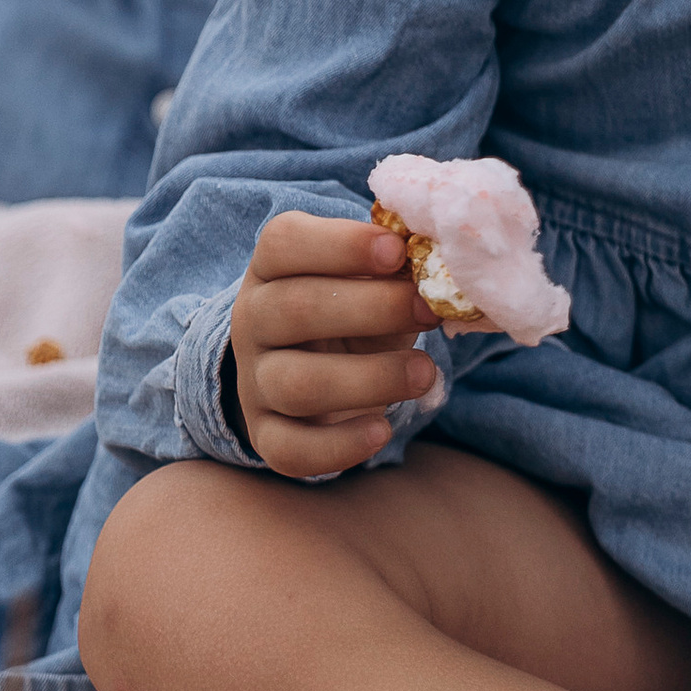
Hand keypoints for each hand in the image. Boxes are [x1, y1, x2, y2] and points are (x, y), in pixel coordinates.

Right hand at [229, 210, 438, 478]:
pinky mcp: (267, 435)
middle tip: (430, 310)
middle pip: (295, 309)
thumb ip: (394, 266)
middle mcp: (252, 319)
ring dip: (368, 379)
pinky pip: (290, 449)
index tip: (398, 250)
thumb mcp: (368, 279)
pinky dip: (339, 445)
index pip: (285, 241)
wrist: (316, 368)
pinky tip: (383, 430)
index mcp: (272, 266)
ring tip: (425, 373)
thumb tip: (438, 256)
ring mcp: (254, 380)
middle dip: (371, 309)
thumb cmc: (355, 309)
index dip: (341, 244)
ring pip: (296, 383)